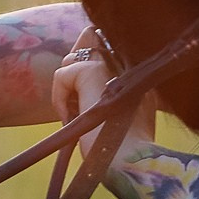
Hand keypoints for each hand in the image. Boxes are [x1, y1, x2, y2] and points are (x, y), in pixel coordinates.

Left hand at [50, 33, 153, 164]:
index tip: (82, 92)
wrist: (130, 162)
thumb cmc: (123, 146)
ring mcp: (113, 62)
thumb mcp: (120, 112)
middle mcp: (129, 59)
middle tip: (74, 103)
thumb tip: (80, 69)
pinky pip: (62, 74)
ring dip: (67, 88)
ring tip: (76, 116)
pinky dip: (59, 97)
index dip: (88, 55)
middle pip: (90, 36)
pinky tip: (70, 118)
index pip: (106, 41)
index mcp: (139, 69)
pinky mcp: (93, 71)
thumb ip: (108, 89)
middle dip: (75, 67)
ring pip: (73, 58)